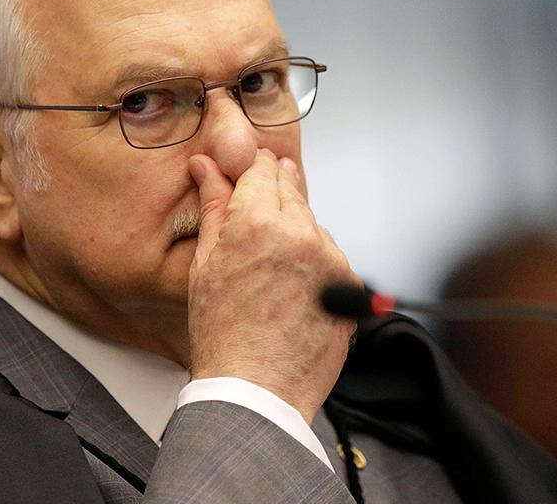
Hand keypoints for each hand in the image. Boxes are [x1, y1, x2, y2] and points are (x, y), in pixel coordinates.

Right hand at [187, 149, 357, 422]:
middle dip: (277, 191)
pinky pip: (331, 257)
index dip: (254, 168)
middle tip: (260, 211)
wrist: (257, 388)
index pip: (261, 171)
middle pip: (291, 190)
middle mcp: (300, 234)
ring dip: (297, 231)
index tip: (251, 170)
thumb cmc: (225, 336)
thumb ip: (214, 208)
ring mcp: (330, 259)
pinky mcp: (349, 283)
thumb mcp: (206, 264)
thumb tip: (207, 169)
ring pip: (313, 225)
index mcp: (257, 223)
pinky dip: (316, 263)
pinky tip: (293, 287)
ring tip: (272, 266)